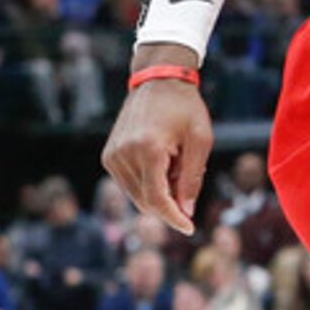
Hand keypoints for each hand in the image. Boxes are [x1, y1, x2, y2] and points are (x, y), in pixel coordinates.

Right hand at [103, 69, 214, 234]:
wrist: (159, 81)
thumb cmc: (185, 109)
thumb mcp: (200, 141)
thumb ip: (192, 178)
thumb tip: (186, 211)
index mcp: (147, 149)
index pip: (156, 199)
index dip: (173, 218)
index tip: (189, 228)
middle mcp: (124, 154)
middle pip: (146, 201)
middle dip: (169, 205)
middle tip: (188, 189)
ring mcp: (112, 155)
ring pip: (137, 195)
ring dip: (159, 192)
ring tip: (175, 164)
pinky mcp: (109, 156)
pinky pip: (130, 183)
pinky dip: (148, 183)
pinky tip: (163, 162)